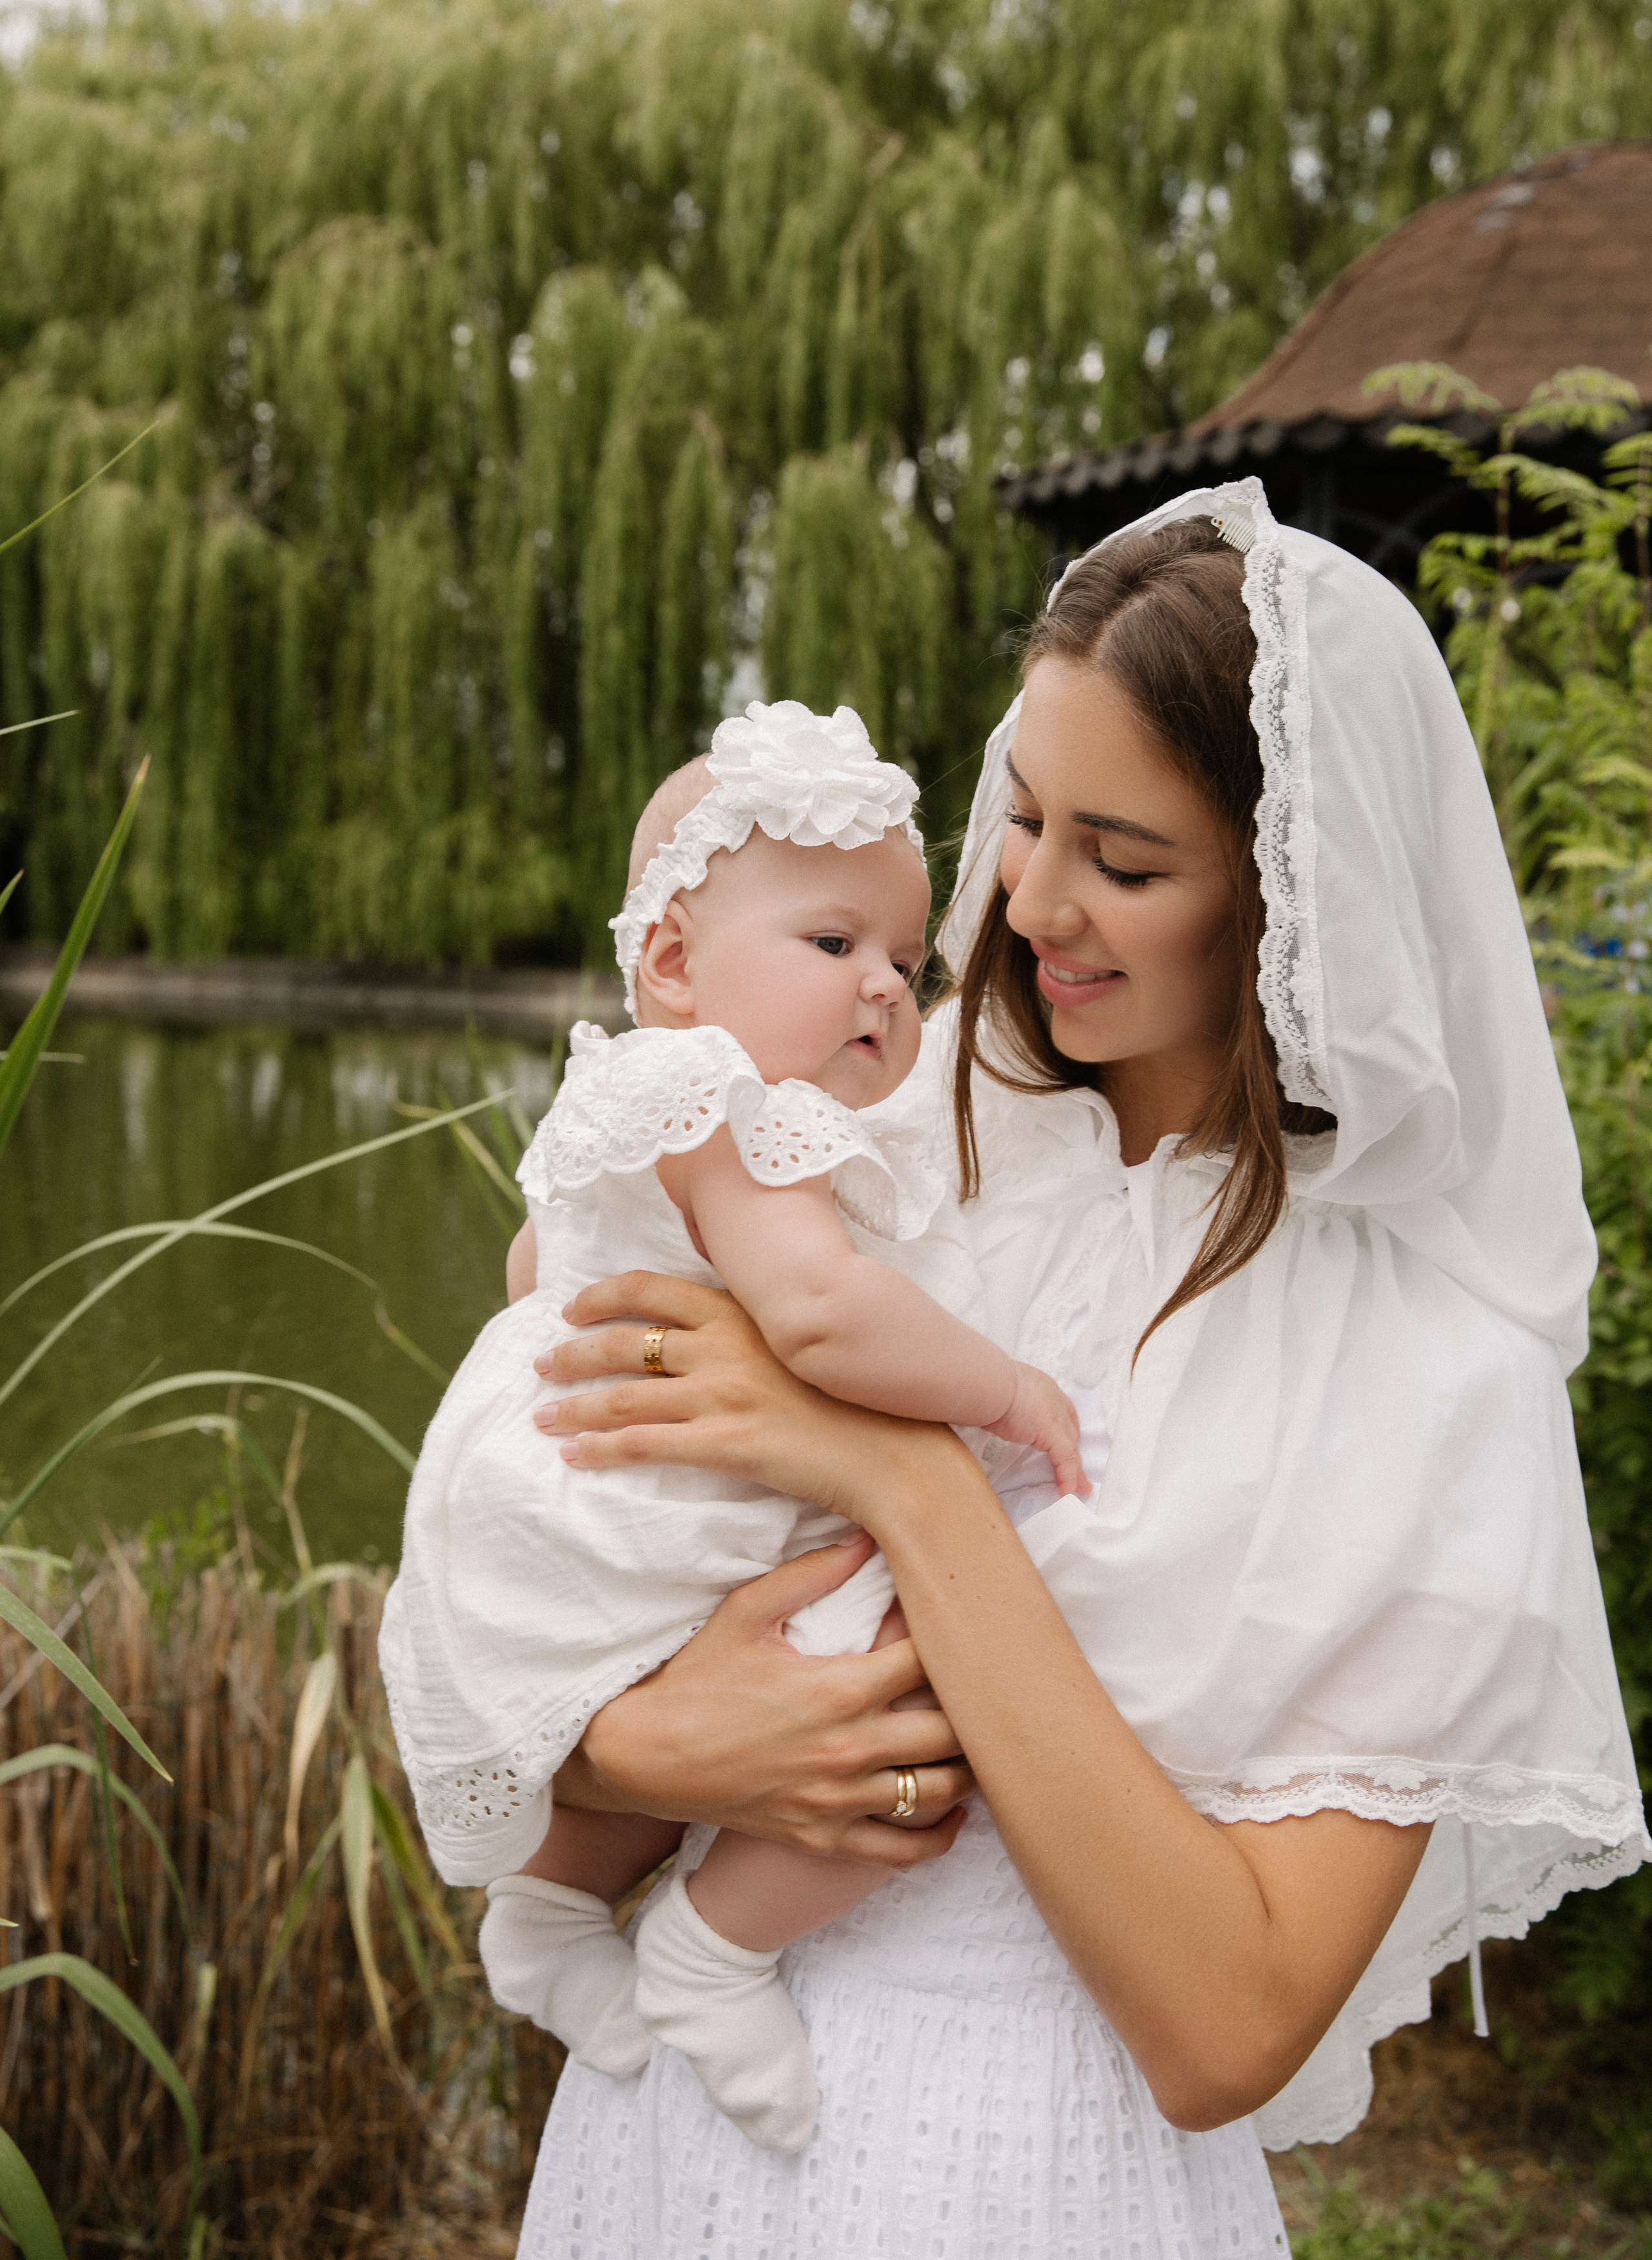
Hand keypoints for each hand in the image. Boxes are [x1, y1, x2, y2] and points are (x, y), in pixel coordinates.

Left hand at [533, 1269, 974, 1531]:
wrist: (896, 1451)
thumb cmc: (857, 1399)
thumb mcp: (802, 1341)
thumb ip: (756, 1328)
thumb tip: (720, 1328)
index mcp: (741, 1313)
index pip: (652, 1289)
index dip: (601, 1296)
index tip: (570, 1309)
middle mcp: (724, 1346)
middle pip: (625, 1341)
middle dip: (572, 1353)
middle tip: (541, 1365)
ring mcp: (723, 1395)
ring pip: (624, 1395)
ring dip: (573, 1408)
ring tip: (543, 1419)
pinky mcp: (726, 1444)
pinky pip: (644, 1445)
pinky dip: (601, 1450)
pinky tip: (575, 1458)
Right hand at [554, 1538, 974, 1864]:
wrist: (641, 1755)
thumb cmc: (694, 1678)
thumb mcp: (746, 1611)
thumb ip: (812, 1573)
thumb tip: (867, 1536)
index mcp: (838, 1689)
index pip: (930, 1663)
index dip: (952, 1642)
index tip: (958, 1627)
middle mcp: (849, 1749)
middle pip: (952, 1733)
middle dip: (974, 1708)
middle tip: (981, 1686)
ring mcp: (837, 1801)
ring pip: (938, 1792)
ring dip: (968, 1769)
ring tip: (979, 1743)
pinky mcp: (822, 1837)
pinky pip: (900, 1850)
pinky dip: (937, 1836)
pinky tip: (951, 1812)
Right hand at [986, 1363, 1087, 1497]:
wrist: (988, 1383)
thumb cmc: (984, 1384)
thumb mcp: (997, 1393)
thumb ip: (1000, 1405)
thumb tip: (987, 1413)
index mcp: (1041, 1387)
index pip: (1061, 1409)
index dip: (1065, 1427)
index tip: (1065, 1440)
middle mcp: (1053, 1399)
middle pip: (1071, 1431)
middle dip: (1073, 1451)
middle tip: (1074, 1469)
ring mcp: (1056, 1417)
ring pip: (1072, 1449)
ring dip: (1075, 1471)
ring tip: (1078, 1488)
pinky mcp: (1055, 1435)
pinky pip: (1066, 1462)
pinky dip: (1067, 1479)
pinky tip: (1066, 1491)